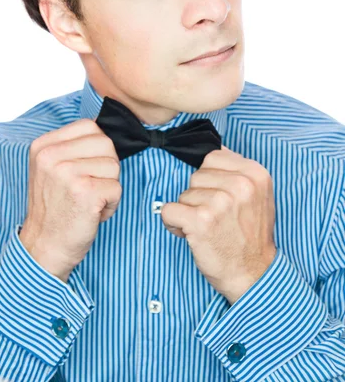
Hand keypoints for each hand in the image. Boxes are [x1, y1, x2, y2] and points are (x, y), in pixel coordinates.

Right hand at [19, 118, 121, 281]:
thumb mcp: (51, 168)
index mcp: (43, 146)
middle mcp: (51, 156)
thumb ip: (72, 147)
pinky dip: (111, 204)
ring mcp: (67, 173)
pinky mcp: (84, 192)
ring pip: (114, 165)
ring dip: (109, 187)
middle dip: (106, 166)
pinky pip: (117, 188)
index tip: (85, 169)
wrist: (43, 246)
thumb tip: (104, 130)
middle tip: (89, 187)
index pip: (89, 126)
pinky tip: (93, 213)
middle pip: (105, 143)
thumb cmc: (54, 208)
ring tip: (89, 201)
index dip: (97, 148)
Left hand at [160, 145, 276, 303]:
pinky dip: (174, 224)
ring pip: (183, 194)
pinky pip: (169, 210)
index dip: (209, 179)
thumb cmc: (250, 235)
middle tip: (214, 217)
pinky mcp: (201, 220)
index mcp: (255, 173)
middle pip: (196, 175)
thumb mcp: (256, 196)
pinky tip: (190, 235)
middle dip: (198, 196)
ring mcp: (221, 202)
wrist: (254, 275)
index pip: (212, 157)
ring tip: (207, 228)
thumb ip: (236, 172)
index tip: (219, 198)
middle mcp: (241, 184)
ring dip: (188, 211)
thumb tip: (207, 151)